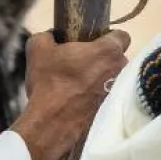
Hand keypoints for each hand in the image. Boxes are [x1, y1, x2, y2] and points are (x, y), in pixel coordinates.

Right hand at [10, 31, 129, 159]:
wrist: (53, 123)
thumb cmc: (50, 81)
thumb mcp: (38, 49)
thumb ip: (47, 36)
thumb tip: (52, 37)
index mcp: (108, 51)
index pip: (122, 36)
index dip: (108, 36)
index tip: (92, 42)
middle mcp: (119, 69)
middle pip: (117, 58)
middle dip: (102, 58)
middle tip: (80, 62)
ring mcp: (117, 91)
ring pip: (112, 77)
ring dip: (100, 77)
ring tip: (79, 83)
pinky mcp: (111, 109)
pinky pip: (106, 95)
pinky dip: (96, 95)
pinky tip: (78, 98)